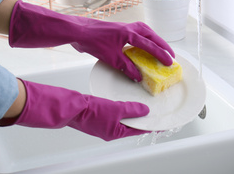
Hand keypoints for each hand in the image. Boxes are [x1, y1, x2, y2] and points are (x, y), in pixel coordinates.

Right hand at [0, 79, 149, 140]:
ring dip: (134, 113)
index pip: (139, 130)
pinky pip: (116, 112)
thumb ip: (131, 110)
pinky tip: (127, 101)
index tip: (163, 124)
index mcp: (115, 133)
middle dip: (144, 119)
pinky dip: (124, 108)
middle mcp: (111, 130)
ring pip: (125, 118)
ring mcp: (105, 123)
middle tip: (156, 113)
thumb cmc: (89, 112)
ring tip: (144, 105)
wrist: (71, 107)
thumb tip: (145, 110)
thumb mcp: (115, 109)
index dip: (151, 126)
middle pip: (133, 125)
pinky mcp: (100, 115)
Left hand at [9, 0, 174, 80]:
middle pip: (152, 35)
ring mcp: (126, 27)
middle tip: (171, 55)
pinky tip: (143, 45)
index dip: (161, 55)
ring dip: (155, 40)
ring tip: (161, 49)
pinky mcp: (121, 29)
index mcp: (130, 34)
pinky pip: (138, 32)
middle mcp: (130, 28)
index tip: (169, 63)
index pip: (150, 45)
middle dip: (163, 45)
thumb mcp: (111, 58)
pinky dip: (145, 38)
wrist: (79, 31)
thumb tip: (138, 76)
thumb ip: (127, 67)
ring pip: (146, 32)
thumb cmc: (93, 41)